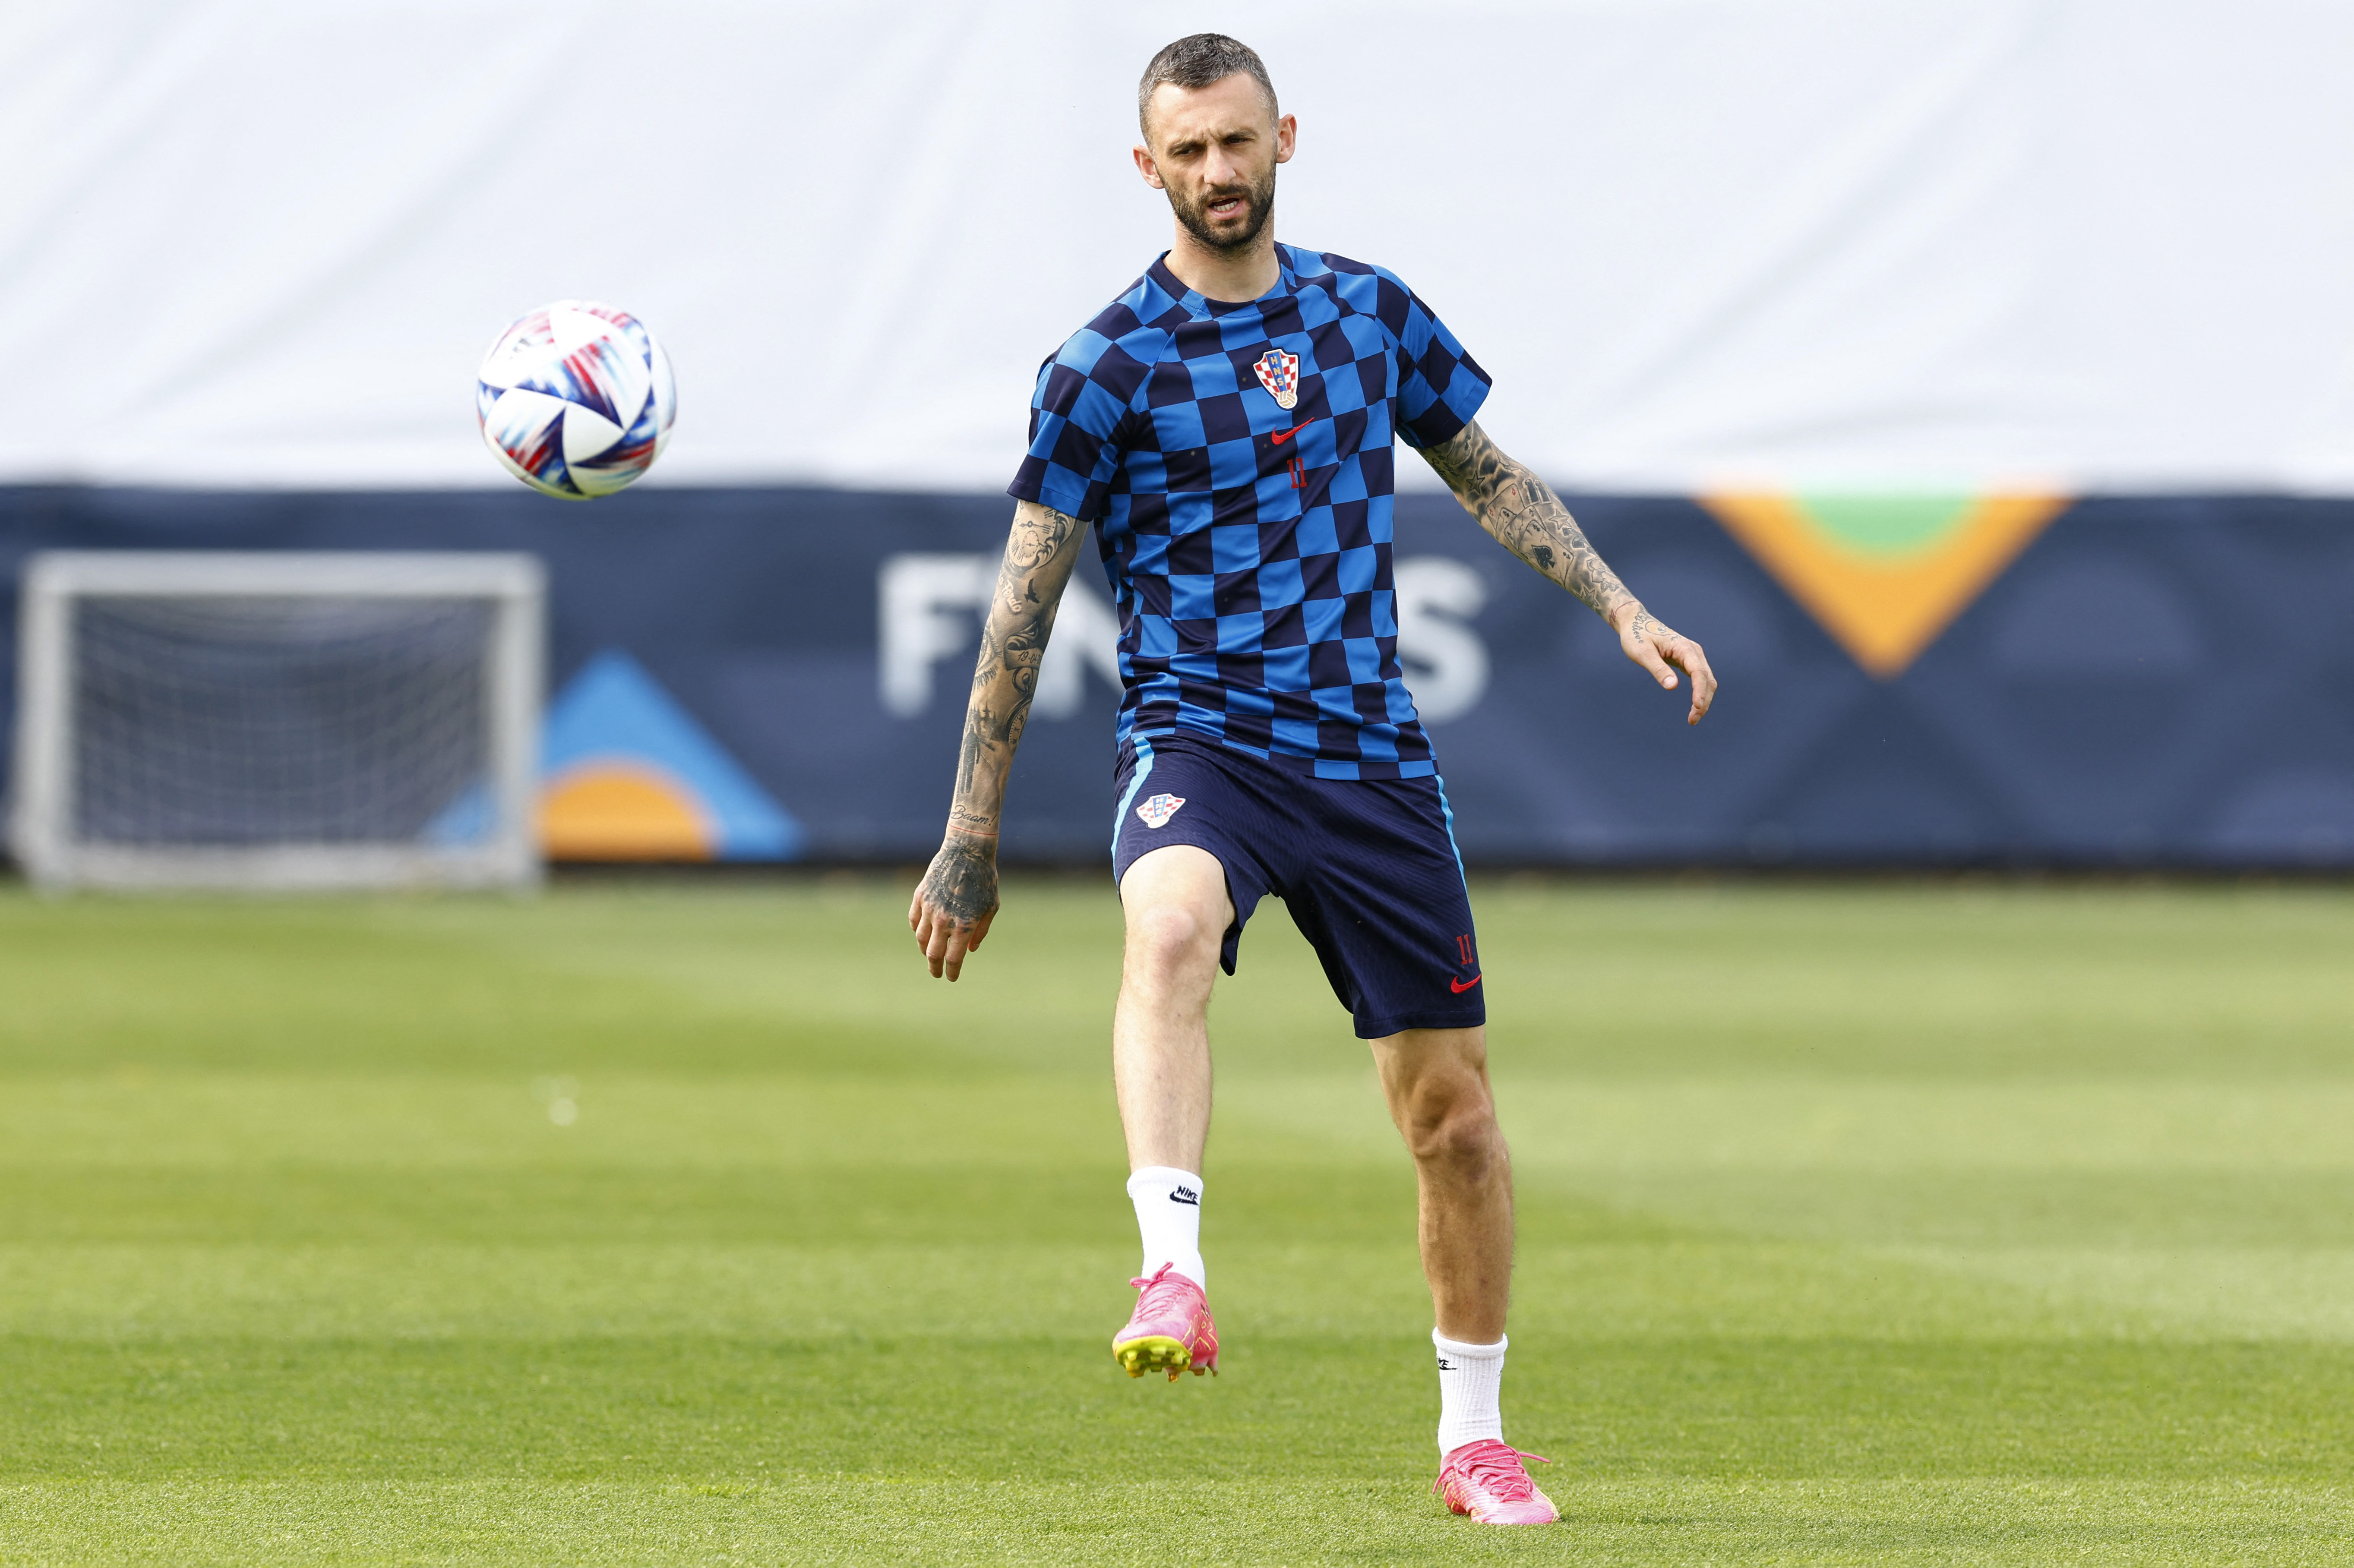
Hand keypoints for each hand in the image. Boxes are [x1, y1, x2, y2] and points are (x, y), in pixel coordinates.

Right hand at [908, 830, 999, 979]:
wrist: (966, 851)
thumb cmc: (984, 880)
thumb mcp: (991, 907)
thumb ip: (980, 931)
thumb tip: (970, 950)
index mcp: (964, 925)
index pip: (954, 958)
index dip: (952, 971)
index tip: (951, 978)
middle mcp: (944, 920)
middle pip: (933, 953)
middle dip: (934, 967)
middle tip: (936, 973)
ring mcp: (929, 908)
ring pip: (920, 938)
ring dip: (925, 950)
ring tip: (930, 954)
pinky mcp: (919, 897)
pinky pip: (914, 921)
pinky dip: (917, 930)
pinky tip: (923, 933)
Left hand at [1614, 603, 1717, 724]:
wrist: (1636, 623)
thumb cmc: (1637, 636)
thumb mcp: (1642, 653)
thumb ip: (1658, 669)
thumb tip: (1672, 687)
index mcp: (1684, 647)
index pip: (1698, 672)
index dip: (1699, 690)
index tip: (1696, 707)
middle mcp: (1693, 651)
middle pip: (1707, 679)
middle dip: (1703, 700)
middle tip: (1692, 720)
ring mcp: (1693, 656)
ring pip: (1707, 680)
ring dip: (1704, 699)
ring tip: (1693, 718)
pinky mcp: (1689, 661)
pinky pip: (1700, 679)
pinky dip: (1700, 693)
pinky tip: (1694, 706)